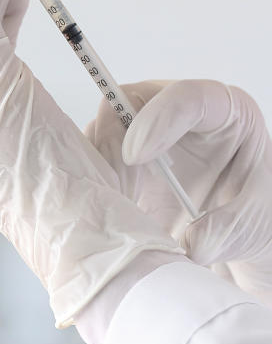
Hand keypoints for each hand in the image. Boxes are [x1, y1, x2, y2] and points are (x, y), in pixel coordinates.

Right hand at [86, 80, 271, 304]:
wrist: (233, 221)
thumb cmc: (253, 207)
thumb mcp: (257, 221)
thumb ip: (228, 230)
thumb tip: (192, 246)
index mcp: (223, 111)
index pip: (185, 98)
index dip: (157, 120)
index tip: (137, 157)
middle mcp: (175, 111)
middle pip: (126, 105)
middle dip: (113, 146)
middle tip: (116, 189)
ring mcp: (141, 129)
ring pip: (100, 131)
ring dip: (96, 167)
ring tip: (111, 205)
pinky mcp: (117, 152)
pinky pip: (89, 157)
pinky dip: (89, 182)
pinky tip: (103, 208)